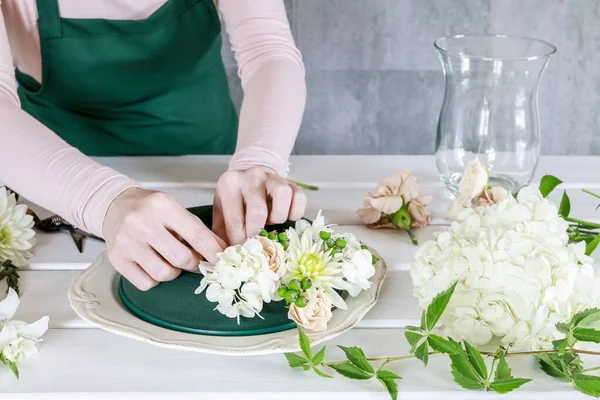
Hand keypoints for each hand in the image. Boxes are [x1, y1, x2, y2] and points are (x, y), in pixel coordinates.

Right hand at [103, 188, 225, 290]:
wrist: (115, 206)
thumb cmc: (151, 209)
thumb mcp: (177, 210)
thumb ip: (198, 230)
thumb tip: (222, 252)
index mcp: (163, 206)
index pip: (196, 235)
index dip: (213, 252)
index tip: (221, 261)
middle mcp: (142, 223)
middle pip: (181, 258)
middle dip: (193, 263)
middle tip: (192, 260)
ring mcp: (127, 242)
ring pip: (163, 274)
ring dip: (173, 272)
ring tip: (170, 261)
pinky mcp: (117, 258)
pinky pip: (145, 283)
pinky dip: (154, 280)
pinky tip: (153, 266)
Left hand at [213, 167, 306, 244]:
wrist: (248, 180)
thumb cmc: (234, 202)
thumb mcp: (221, 214)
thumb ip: (220, 235)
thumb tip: (224, 260)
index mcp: (229, 184)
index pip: (234, 221)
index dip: (239, 241)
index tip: (241, 248)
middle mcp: (251, 176)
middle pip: (258, 211)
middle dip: (258, 233)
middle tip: (256, 239)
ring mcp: (272, 177)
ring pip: (282, 195)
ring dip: (278, 217)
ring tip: (271, 222)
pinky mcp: (291, 182)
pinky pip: (299, 197)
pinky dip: (295, 212)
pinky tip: (285, 216)